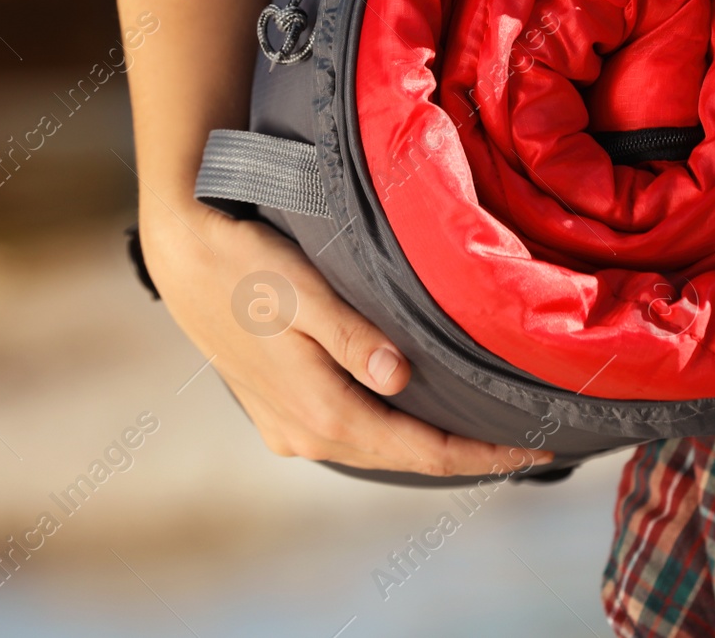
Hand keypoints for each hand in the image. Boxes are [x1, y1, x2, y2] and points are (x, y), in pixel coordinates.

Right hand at [141, 199, 548, 475]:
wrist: (180, 256)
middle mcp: (306, 435)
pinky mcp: (279, 411)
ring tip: (485, 427)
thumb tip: (402, 378)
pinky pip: (353, 432)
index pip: (423, 452)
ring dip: (431, 442)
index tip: (534, 451)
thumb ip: (355, 339)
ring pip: (378, 447)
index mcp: (321, 413)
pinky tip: (420, 409)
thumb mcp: (304, 294)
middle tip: (528, 441)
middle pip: (406, 458)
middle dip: (467, 453)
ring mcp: (289, 428)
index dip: (483, 455)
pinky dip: (395, 428)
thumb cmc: (243, 264)